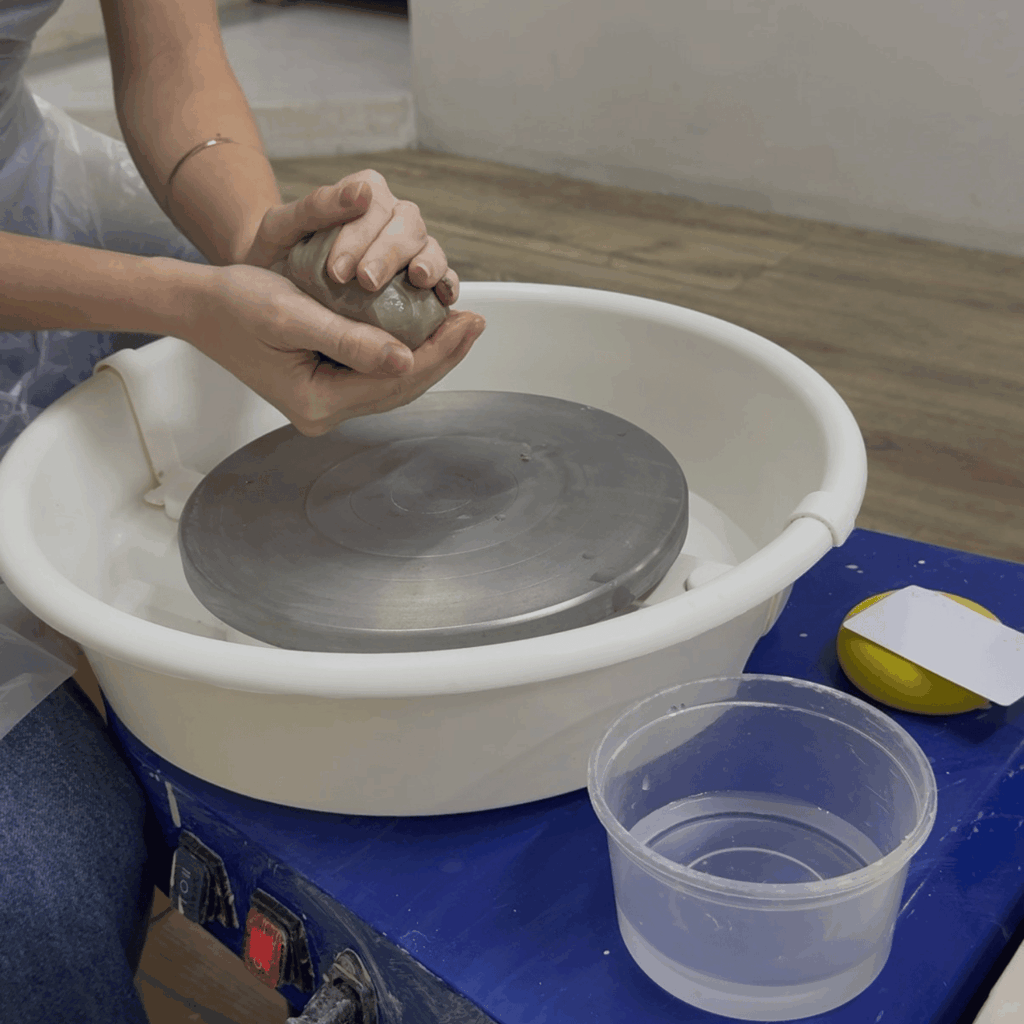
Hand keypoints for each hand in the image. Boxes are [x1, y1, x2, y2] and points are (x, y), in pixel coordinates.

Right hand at [185, 262, 484, 435]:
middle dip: (442, 356)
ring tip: (459, 326)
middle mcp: (323, 413)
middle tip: (476, 322)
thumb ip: (350, 341)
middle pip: (400, 388)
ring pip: (392, 385)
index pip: (395, 381)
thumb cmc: (237, 303)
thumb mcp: (293, 315)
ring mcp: (324, 405)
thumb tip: (406, 359)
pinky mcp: (325, 390)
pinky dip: (404, 355)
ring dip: (428, 356)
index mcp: (316, 403)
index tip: (471, 322)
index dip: (439, 352)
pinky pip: (376, 377)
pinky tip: (425, 333)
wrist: (201, 307)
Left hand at [244, 169, 459, 304]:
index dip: (361, 236)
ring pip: (431, 249)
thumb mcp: (281, 226)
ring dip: (428, 265)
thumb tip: (361, 192)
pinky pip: (443, 280)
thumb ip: (316, 206)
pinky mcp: (419, 282)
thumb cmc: (278, 253)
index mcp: (364, 195)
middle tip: (367, 281)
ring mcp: (410, 250)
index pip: (375, 206)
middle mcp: (393, 218)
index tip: (338, 271)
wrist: (274, 285)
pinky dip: (447, 287)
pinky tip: (442, 300)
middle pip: (408, 226)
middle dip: (389, 253)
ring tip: (416, 281)